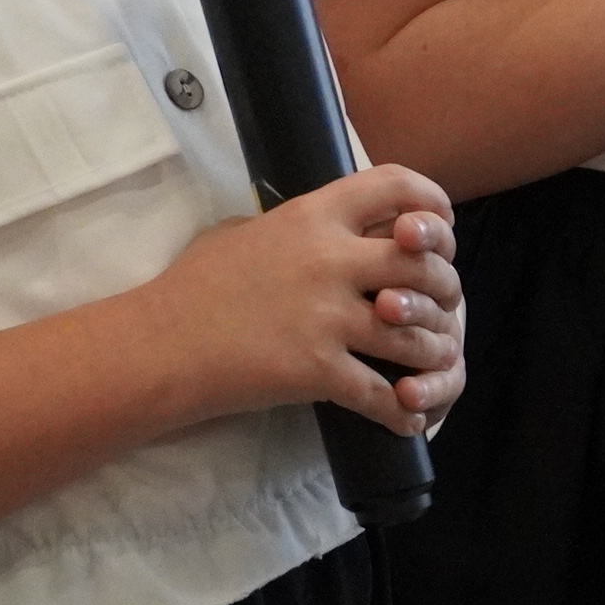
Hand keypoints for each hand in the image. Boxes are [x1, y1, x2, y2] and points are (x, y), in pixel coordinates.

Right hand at [146, 166, 464, 441]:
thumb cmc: (193, 287)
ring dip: (433, 353)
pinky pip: (381, 395)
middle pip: (424, 264)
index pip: (396, 186)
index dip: (432, 204)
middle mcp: (329, 259)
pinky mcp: (316, 370)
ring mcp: (326, 316)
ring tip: (431, 364)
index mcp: (314, 214)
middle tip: (443, 307)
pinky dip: (402, 411)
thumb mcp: (246, 232)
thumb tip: (328, 224)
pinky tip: (406, 418)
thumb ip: (298, 225)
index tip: (439, 226)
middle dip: (446, 289)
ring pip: (416, 335)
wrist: (159, 345)